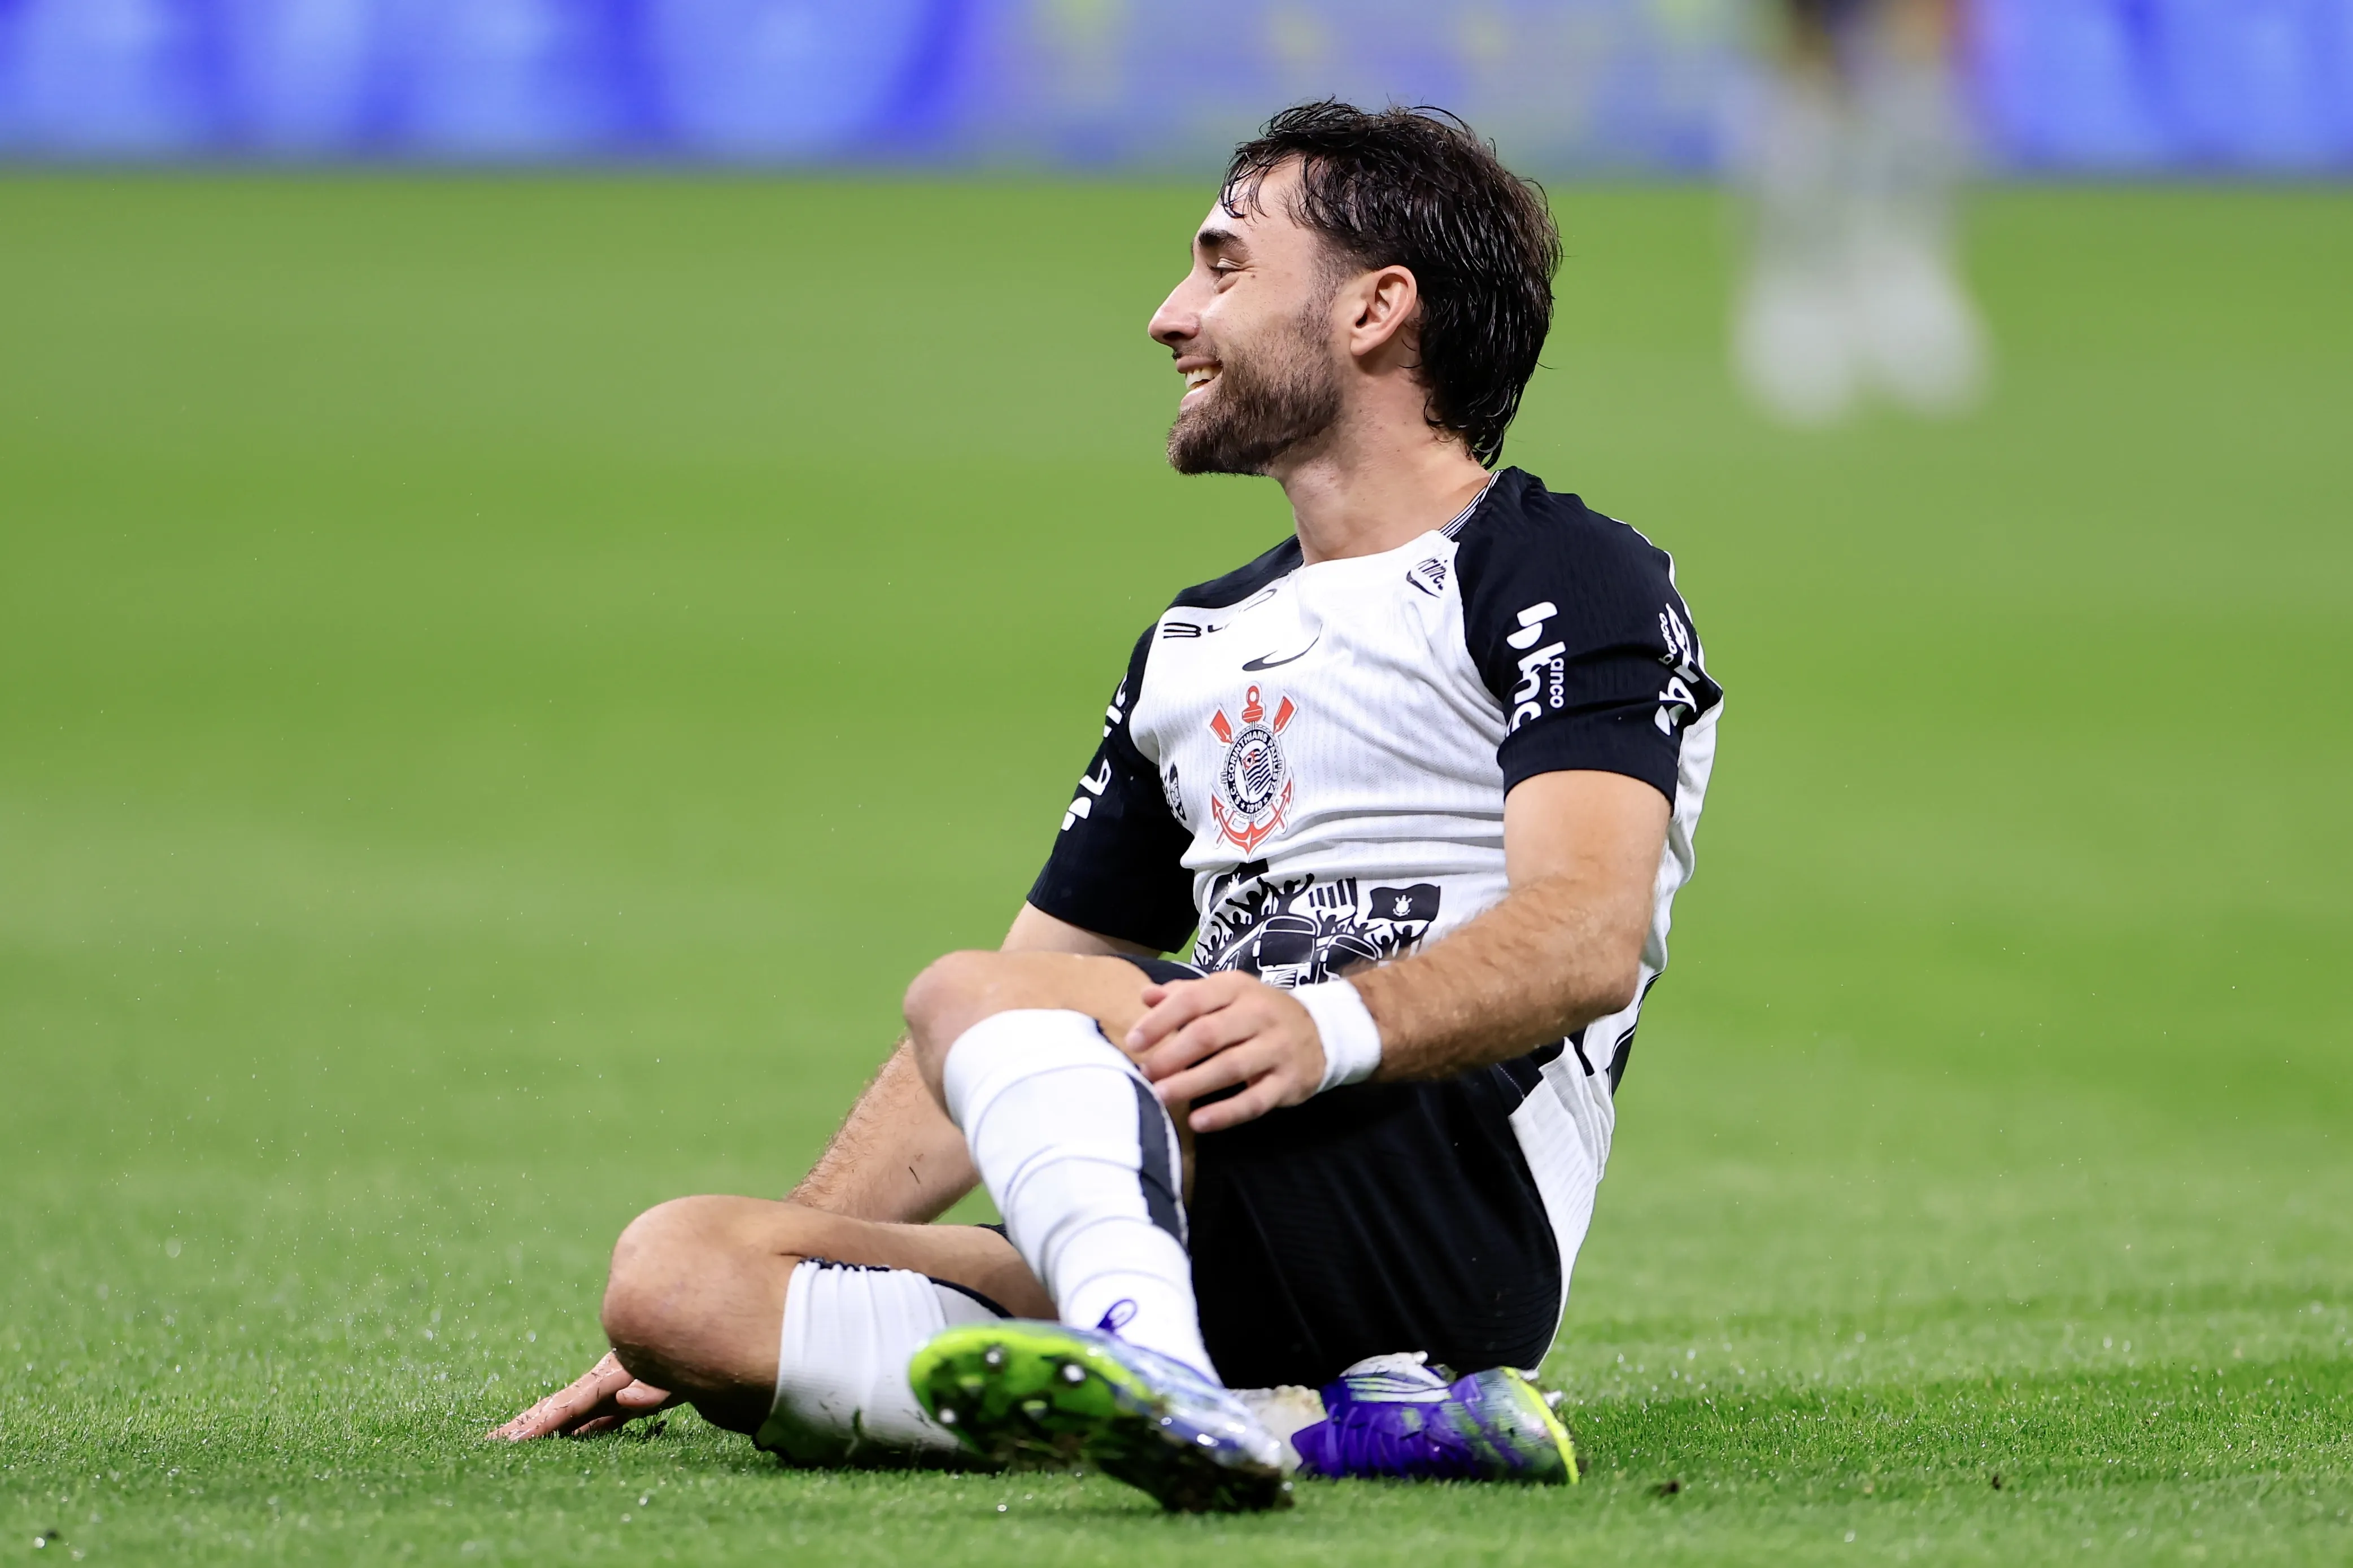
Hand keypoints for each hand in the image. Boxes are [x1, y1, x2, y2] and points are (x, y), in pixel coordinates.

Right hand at [487, 1351, 681, 1439]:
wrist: (703, 1323)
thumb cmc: (692, 1352)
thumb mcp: (678, 1375)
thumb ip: (654, 1389)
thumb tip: (624, 1399)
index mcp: (615, 1375)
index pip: (573, 1403)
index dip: (545, 1423)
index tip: (515, 1440)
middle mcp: (607, 1379)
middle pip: (560, 1404)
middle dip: (526, 1425)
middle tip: (491, 1444)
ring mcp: (614, 1385)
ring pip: (571, 1408)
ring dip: (541, 1425)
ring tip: (510, 1441)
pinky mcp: (626, 1390)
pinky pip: (592, 1412)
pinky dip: (572, 1425)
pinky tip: (561, 1438)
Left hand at [1124, 972, 1325, 1132]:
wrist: (1320, 1031)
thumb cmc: (1256, 1013)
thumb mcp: (1225, 994)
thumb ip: (1185, 995)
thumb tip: (1146, 996)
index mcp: (1236, 988)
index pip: (1193, 1000)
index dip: (1160, 1021)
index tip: (1133, 1042)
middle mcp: (1258, 1014)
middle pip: (1209, 1034)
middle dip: (1172, 1055)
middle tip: (1145, 1073)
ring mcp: (1276, 1048)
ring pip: (1230, 1067)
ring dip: (1192, 1083)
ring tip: (1161, 1096)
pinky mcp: (1288, 1082)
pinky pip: (1254, 1101)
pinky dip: (1225, 1113)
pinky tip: (1199, 1121)